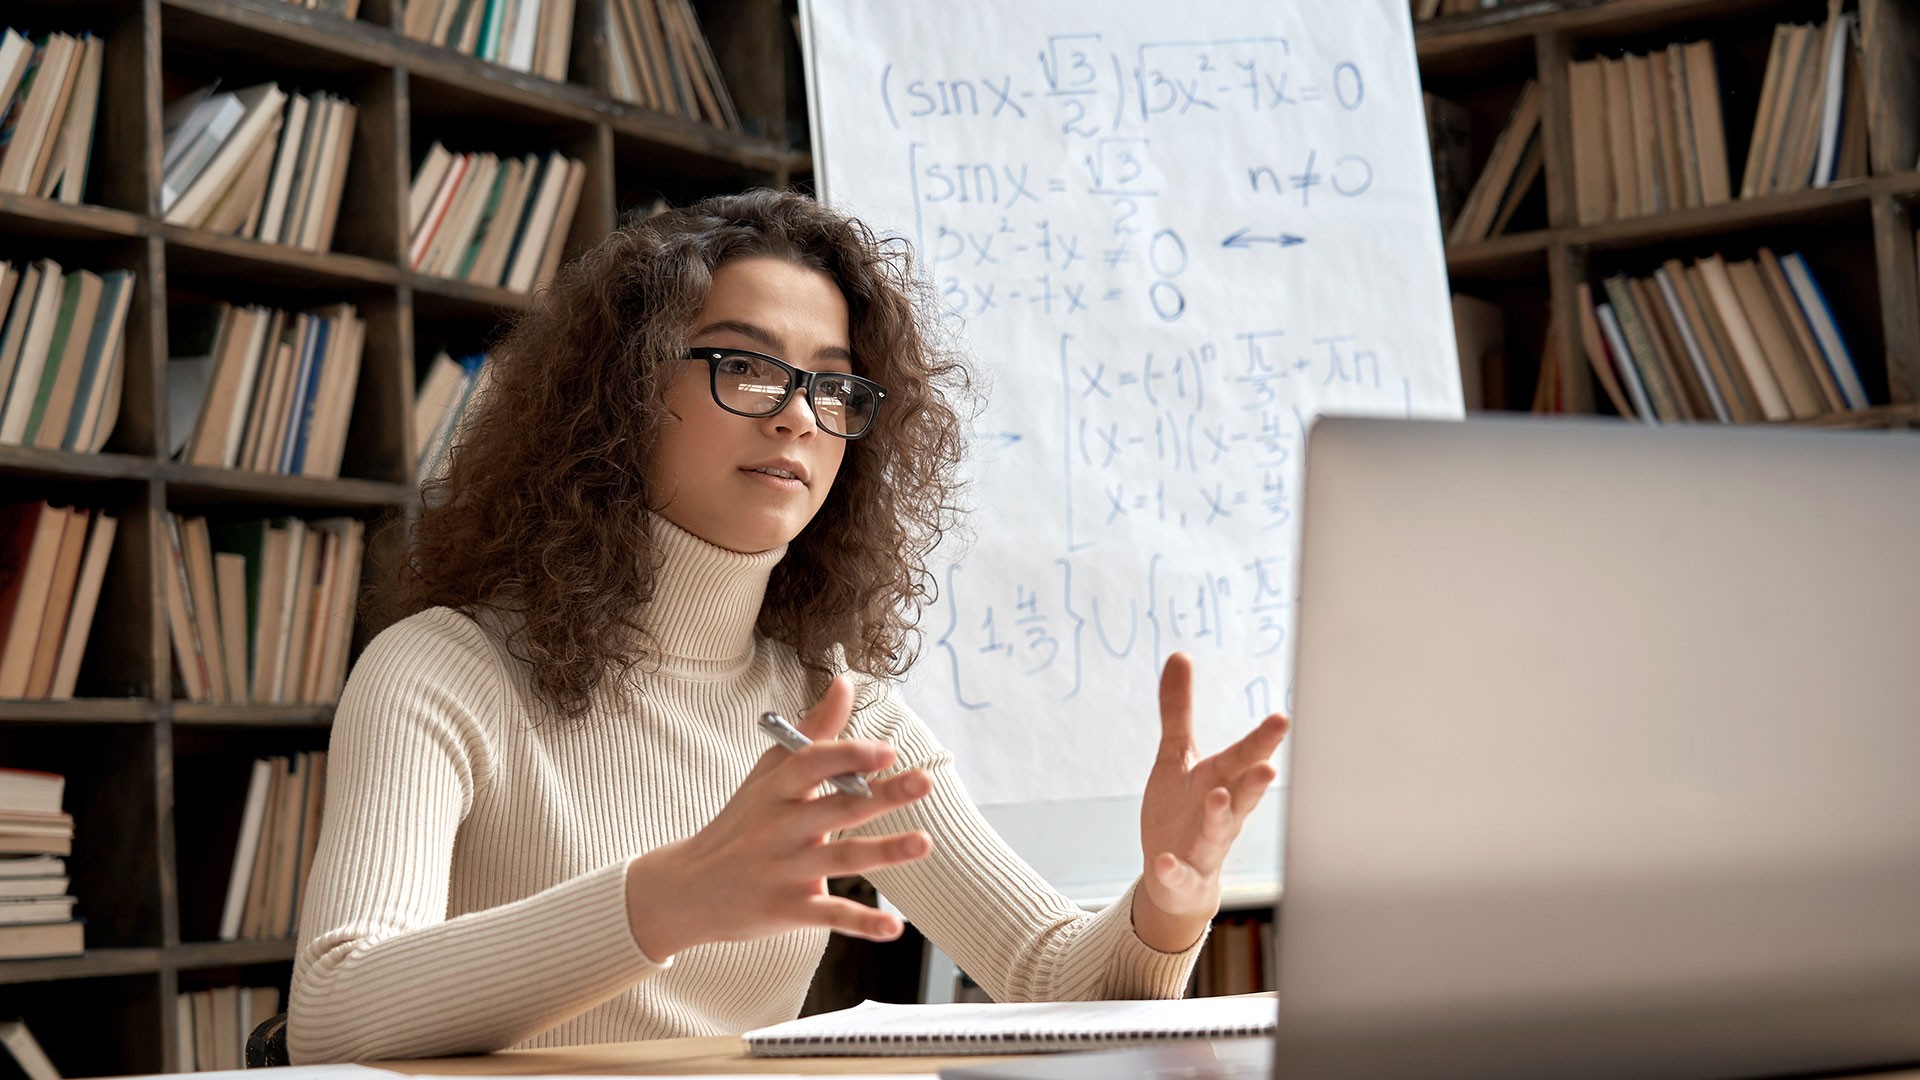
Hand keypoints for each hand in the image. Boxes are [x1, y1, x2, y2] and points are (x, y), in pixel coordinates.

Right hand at [623, 676, 933, 959]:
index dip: (848, 755)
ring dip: (885, 852)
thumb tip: (846, 683)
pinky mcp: (787, 910)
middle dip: (882, 795)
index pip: (810, 764)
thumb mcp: (767, 773)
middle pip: (836, 808)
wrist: (687, 889)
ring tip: (925, 842)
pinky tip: (895, 928)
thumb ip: (812, 731)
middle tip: (925, 781)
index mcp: (775, 790)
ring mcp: (784, 871)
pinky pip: (830, 915)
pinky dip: (863, 924)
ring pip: (840, 860)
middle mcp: (779, 828)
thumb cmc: (740, 822)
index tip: (887, 750)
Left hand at [1134, 652, 1288, 951]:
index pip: (1244, 757)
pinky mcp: (1183, 876)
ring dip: (1221, 817)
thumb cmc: (1185, 811)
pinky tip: (1164, 862)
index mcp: (1221, 780)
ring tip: (1218, 797)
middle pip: (1241, 795)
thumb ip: (1178, 710)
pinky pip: (1179, 873)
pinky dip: (1173, 869)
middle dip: (1254, 782)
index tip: (1281, 719)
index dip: (1262, 741)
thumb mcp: (1176, 757)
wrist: (1176, 878)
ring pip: (1218, 833)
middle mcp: (1220, 813)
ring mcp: (1204, 847)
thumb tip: (1179, 654)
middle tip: (1269, 767)